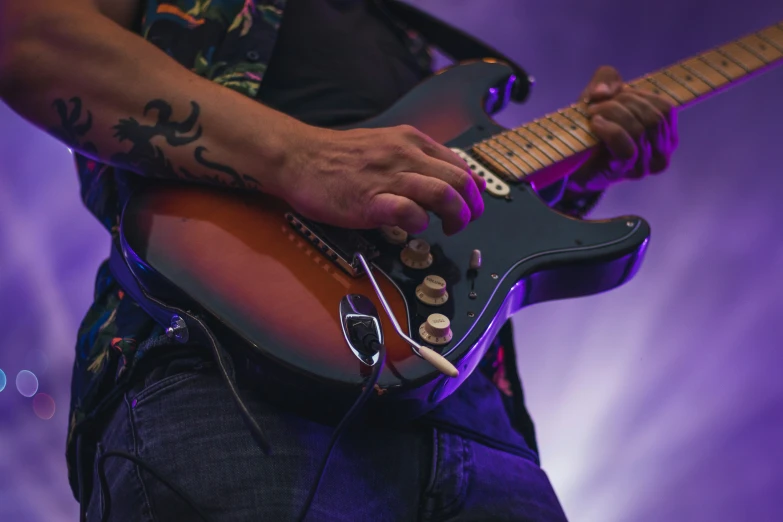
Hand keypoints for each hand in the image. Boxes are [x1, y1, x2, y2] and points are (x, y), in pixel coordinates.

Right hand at [281, 124, 485, 234]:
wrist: (299, 157)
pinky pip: (409, 212)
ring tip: (448, 229)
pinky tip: (414, 226)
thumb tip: (455, 178)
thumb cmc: (340, 157)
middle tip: (463, 222)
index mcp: (411, 141)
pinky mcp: (370, 200)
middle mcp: (405, 155)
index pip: (460, 165)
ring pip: (442, 194)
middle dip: (471, 208)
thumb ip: (420, 160)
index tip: (472, 205)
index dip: (474, 191)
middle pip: (459, 181)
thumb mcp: (387, 145)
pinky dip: (420, 223)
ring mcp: (388, 177)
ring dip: (454, 217)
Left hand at [568, 66, 678, 192]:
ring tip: (592, 113)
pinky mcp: (624, 172)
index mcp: (665, 135)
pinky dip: (610, 131)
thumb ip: (607, 79)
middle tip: (596, 105)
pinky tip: (595, 124)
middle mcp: (661, 153)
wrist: (571, 165)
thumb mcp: (600, 96)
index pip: (665, 108)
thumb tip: (605, 91)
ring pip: (639, 131)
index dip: (639, 95)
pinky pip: (627, 149)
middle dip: (623, 103)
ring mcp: (644, 165)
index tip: (615, 95)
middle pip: (653, 118)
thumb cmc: (591, 130)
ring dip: (612, 113)